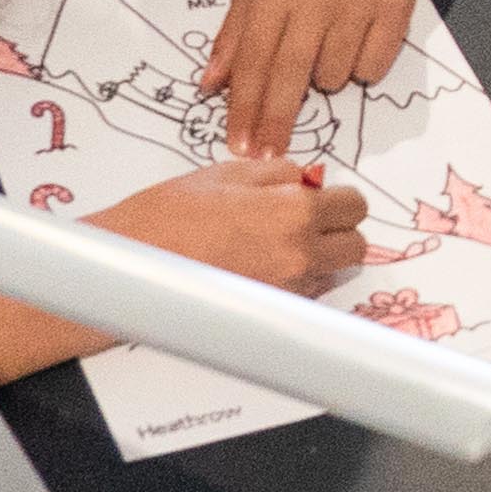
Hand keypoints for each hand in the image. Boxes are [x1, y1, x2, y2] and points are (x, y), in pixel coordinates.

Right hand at [91, 157, 370, 296]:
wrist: (133, 271)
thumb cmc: (169, 216)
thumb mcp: (226, 173)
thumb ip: (278, 174)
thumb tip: (308, 178)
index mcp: (292, 212)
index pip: (354, 206)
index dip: (340, 197)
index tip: (324, 196)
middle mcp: (299, 257)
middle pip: (356, 248)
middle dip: (338, 230)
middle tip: (307, 218)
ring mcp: (287, 294)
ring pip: (332, 275)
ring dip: (318, 257)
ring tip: (273, 243)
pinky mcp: (271, 318)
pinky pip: (304, 297)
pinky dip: (295, 281)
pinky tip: (259, 266)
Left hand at [202, 0, 421, 157]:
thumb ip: (235, 32)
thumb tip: (210, 87)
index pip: (254, 55)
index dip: (244, 105)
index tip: (238, 145)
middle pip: (290, 74)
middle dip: (276, 121)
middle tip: (267, 155)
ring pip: (334, 76)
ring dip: (324, 77)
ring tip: (325, 41)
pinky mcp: (397, 6)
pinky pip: (372, 69)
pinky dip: (360, 66)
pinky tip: (355, 36)